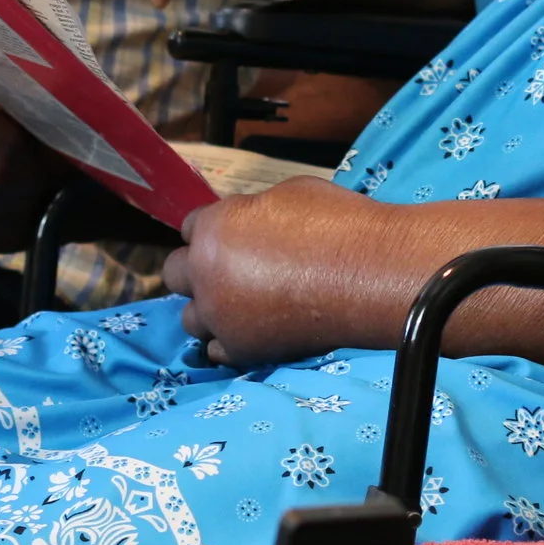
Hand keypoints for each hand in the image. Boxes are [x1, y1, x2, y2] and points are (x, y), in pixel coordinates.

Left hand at [163, 177, 384, 365]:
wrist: (368, 272)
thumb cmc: (335, 224)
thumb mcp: (285, 195)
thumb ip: (250, 213)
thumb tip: (248, 225)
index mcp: (213, 228)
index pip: (188, 227)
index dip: (210, 230)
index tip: (229, 236)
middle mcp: (206, 273)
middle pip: (174, 274)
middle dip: (196, 270)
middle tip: (227, 270)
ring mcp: (221, 315)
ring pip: (190, 318)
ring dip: (209, 309)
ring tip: (240, 304)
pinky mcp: (242, 348)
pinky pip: (216, 349)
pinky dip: (228, 339)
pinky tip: (252, 328)